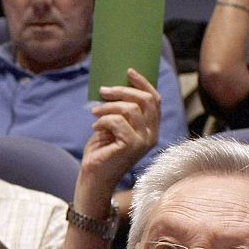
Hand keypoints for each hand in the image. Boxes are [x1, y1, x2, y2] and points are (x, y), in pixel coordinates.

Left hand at [80, 69, 158, 197]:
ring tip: (94, 112)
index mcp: (151, 129)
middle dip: (122, 91)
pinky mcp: (132, 145)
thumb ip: (119, 111)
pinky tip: (95, 127)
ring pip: (130, 109)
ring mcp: (144, 141)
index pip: (155, 100)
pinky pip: (118, 121)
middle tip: (103, 91)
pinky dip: (103, 121)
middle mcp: (152, 135)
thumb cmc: (101, 152)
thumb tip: (114, 86)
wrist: (94, 177)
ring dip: (108, 107)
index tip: (129, 71)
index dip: (143, 83)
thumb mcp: (112, 127)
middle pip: (146, 100)